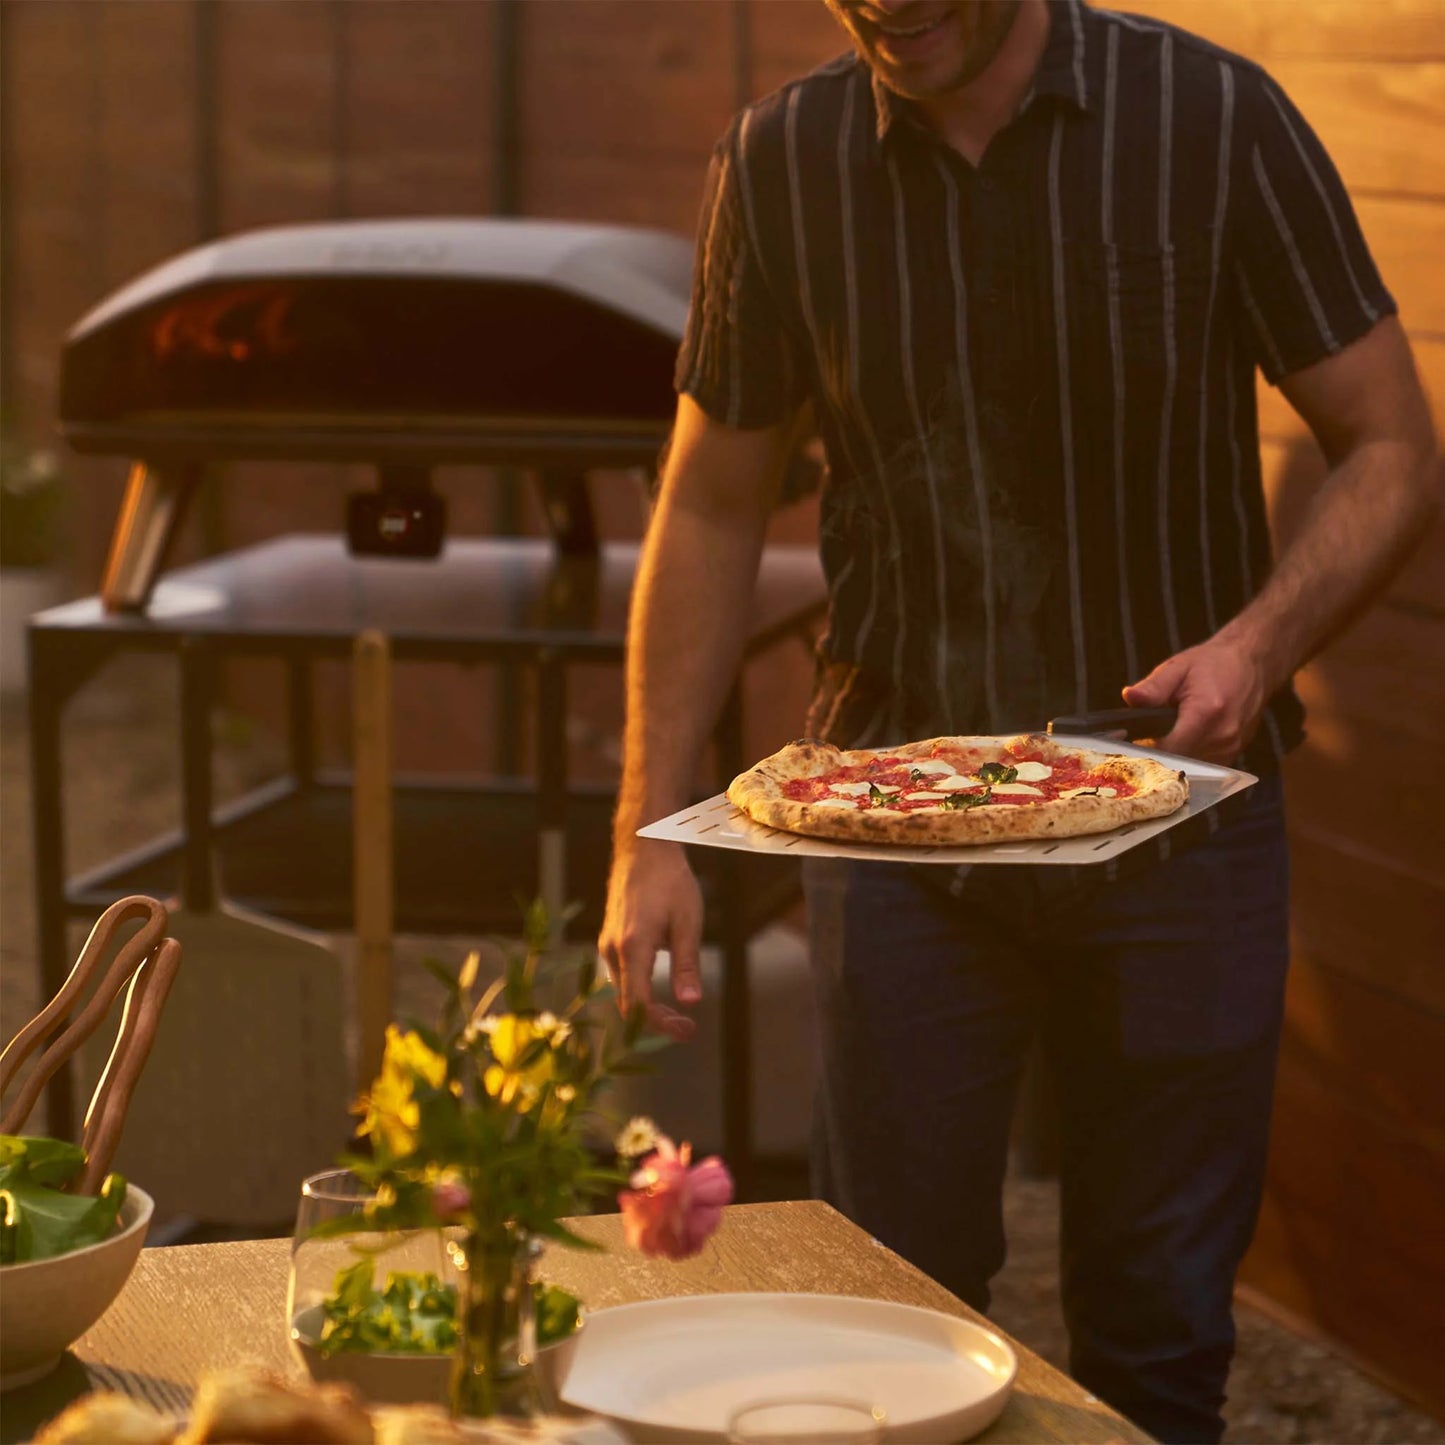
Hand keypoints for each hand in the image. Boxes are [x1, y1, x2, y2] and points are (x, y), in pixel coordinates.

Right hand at [598, 839, 703, 1041]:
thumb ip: (687, 963)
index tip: (687, 1031)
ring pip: (623, 990)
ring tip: (677, 1014)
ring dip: (647, 1008)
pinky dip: (639, 991)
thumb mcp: (688, 921)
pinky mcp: (610, 939)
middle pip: (627, 1003)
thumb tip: (691, 1002)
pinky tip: (660, 989)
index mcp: (632, 947)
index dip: (661, 1024)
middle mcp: (612, 950)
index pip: (639, 1003)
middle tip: (687, 1028)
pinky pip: (621, 975)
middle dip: (655, 1021)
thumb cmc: (669, 880)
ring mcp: (607, 944)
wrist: (642, 848)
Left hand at [1122, 637, 1268, 762]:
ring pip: (1191, 767)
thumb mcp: (1178, 668)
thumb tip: (1130, 697)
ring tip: (1165, 736)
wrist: (1252, 664)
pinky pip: (1204, 765)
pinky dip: (1190, 757)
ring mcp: (1232, 747)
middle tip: (1144, 739)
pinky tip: (1183, 740)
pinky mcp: (1235, 753)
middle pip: (1179, 762)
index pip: (1169, 750)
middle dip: (1158, 754)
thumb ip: (1153, 687)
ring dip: (1175, 756)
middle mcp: (1222, 735)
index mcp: (1206, 713)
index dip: (1147, 751)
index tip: (1132, 745)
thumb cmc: (1213, 663)